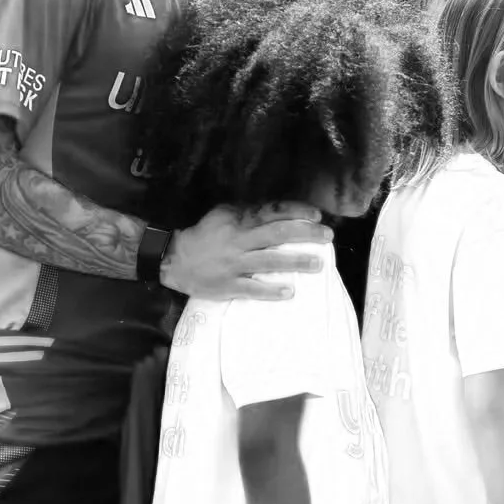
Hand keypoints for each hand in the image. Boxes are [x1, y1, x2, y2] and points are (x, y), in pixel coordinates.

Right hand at [160, 202, 332, 300]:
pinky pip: (253, 289)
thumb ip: (247, 212)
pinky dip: (272, 290)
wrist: (175, 259)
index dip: (296, 212)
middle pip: (277, 234)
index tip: (316, 215)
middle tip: (327, 237)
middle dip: (305, 234)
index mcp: (238, 220)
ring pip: (270, 261)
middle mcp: (239, 240)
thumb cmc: (204, 234)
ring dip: (296, 262)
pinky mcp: (229, 285)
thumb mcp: (223, 214)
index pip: (272, 212)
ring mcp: (235, 264)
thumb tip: (277, 211)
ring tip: (319, 264)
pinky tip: (290, 292)